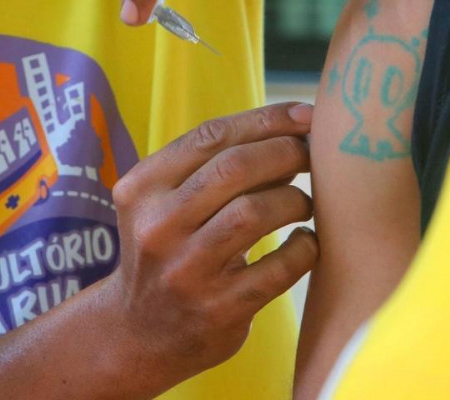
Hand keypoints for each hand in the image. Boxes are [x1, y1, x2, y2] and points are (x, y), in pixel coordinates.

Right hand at [104, 103, 318, 395]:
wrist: (138, 333)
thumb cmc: (170, 249)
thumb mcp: (166, 202)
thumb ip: (213, 165)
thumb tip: (296, 125)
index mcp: (142, 189)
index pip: (211, 136)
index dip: (267, 119)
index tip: (305, 116)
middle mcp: (157, 227)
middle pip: (235, 167)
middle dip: (286, 152)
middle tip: (311, 157)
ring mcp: (186, 271)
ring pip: (256, 212)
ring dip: (295, 200)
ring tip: (304, 204)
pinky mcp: (219, 310)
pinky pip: (280, 267)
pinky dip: (305, 248)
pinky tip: (305, 242)